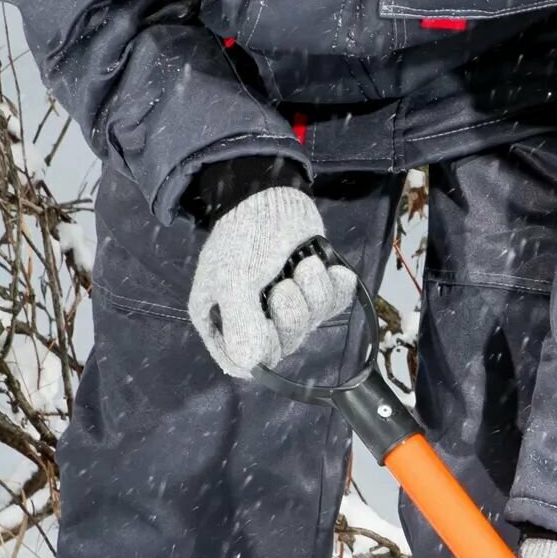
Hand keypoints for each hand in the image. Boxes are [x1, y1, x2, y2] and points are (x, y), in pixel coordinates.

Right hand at [186, 186, 354, 377]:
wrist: (272, 193)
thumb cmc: (243, 234)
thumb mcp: (232, 278)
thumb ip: (240, 321)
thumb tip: (248, 364)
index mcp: (222, 320)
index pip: (243, 363)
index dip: (262, 351)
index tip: (267, 327)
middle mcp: (253, 320)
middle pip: (283, 346)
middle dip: (292, 315)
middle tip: (285, 286)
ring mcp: (286, 308)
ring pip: (311, 325)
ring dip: (313, 293)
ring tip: (304, 266)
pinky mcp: (313, 293)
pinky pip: (333, 307)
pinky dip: (334, 286)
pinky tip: (325, 267)